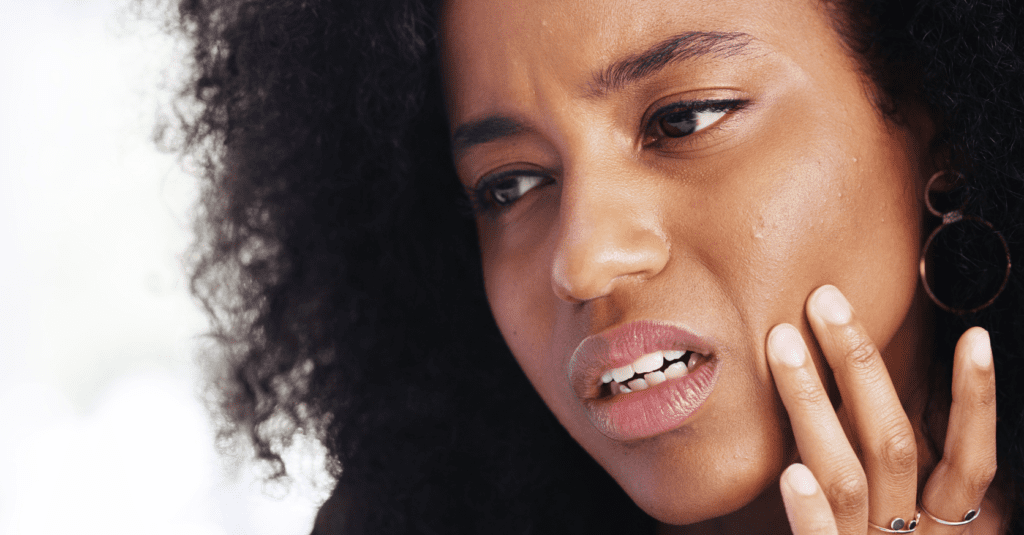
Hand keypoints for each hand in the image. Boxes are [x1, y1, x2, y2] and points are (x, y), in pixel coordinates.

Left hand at [766, 285, 997, 533]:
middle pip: (894, 444)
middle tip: (824, 300)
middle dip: (860, 365)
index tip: (975, 337)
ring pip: (847, 478)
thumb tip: (865, 387)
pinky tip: (790, 473)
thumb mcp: (895, 522)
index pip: (971, 462)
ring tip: (782, 343)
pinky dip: (810, 511)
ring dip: (812, 403)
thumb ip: (885, 469)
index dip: (977, 402)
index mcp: (937, 525)